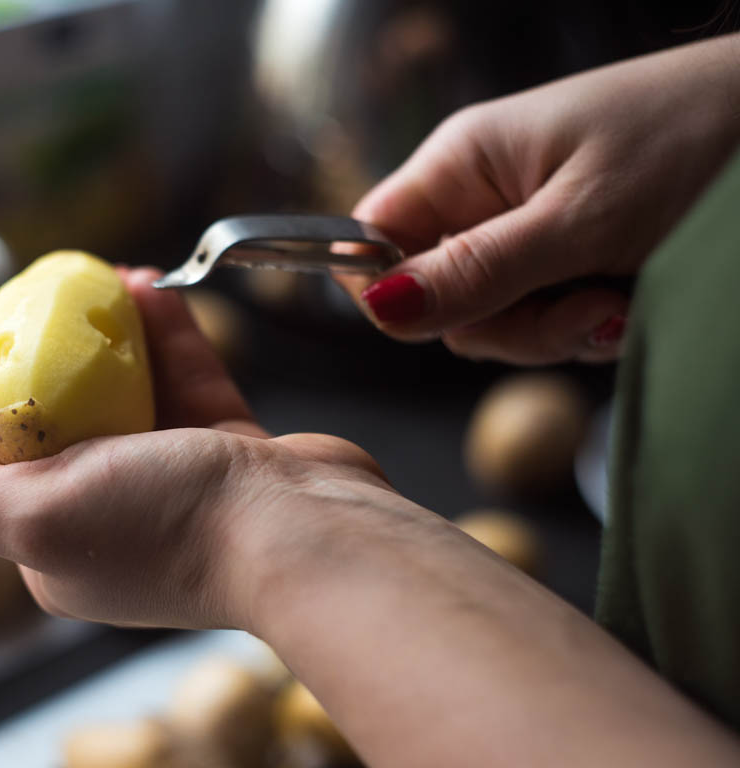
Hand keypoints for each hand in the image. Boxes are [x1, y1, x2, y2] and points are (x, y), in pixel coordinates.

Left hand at [0, 269, 394, 629]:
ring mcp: (178, 491)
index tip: (3, 357)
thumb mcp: (33, 518)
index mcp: (59, 551)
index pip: (6, 476)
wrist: (307, 535)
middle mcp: (114, 524)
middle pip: (70, 429)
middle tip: (55, 302)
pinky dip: (170, 338)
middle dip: (58, 362)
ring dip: (116, 337)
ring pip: (133, 398)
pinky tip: (153, 286)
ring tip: (106, 277)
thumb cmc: (169, 526)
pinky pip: (189, 385)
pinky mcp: (234, 458)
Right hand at [341, 33, 739, 364]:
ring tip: (618, 301)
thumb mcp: (579, 219)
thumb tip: (381, 308)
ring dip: (555, 332)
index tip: (441, 316)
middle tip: (578, 309)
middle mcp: (484, 199)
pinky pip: (544, 321)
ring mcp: (527, 233)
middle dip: (504, 324)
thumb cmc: (693, 137)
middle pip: (435, 297)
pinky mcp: (570, 260)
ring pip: (493, 321)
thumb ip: (477, 271)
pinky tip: (629, 304)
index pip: (372, 237)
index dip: (387, 288)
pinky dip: (586, 327)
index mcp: (463, 164)